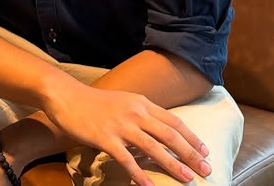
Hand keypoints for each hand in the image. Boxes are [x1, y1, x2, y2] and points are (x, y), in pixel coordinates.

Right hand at [45, 80, 211, 185]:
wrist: (67, 96)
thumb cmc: (95, 102)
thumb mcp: (124, 101)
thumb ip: (142, 113)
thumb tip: (160, 129)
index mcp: (141, 103)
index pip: (173, 121)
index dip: (191, 137)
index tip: (205, 151)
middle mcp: (135, 112)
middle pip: (170, 134)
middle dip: (191, 153)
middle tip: (206, 169)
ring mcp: (121, 125)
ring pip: (153, 147)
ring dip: (173, 165)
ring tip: (188, 179)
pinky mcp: (105, 137)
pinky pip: (126, 159)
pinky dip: (140, 174)